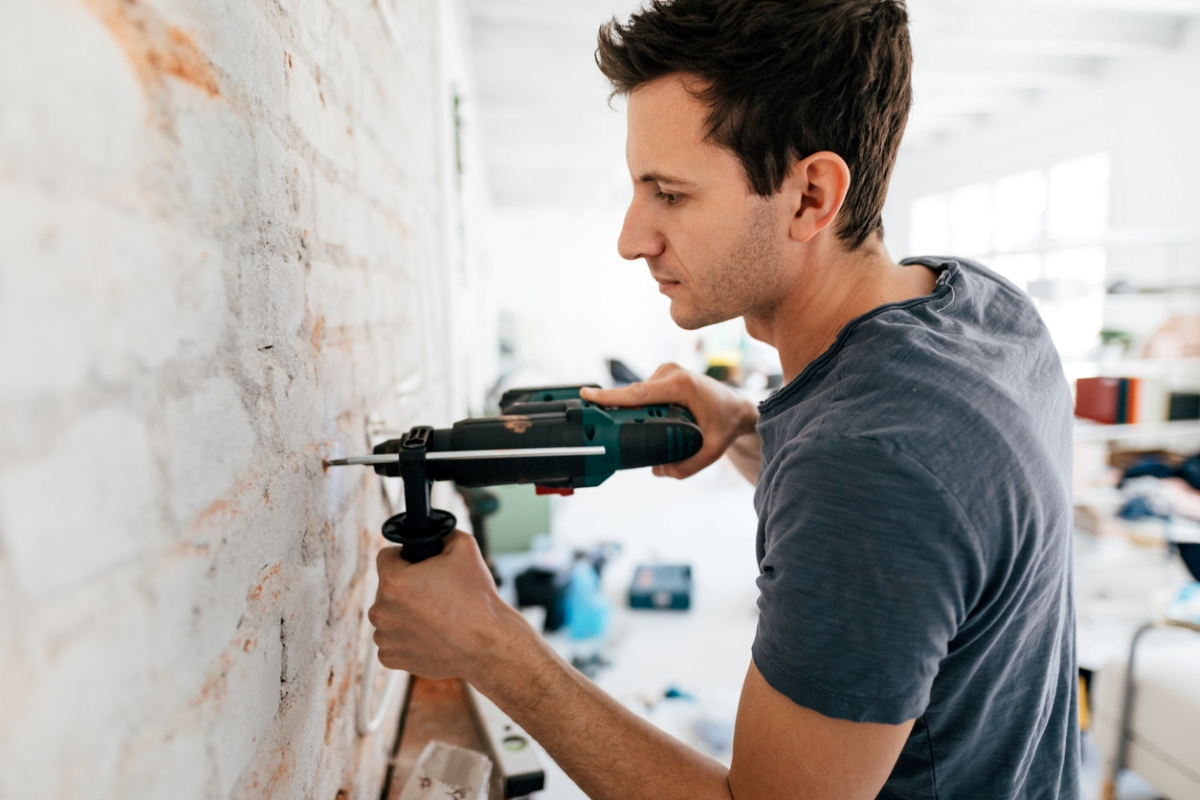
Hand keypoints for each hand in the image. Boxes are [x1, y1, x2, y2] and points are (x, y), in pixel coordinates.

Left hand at [368, 531, 526, 679]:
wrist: (487, 644)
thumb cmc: (476, 600)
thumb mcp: (465, 547)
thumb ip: (442, 532)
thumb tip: (435, 531)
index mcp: (393, 582)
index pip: (386, 557)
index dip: (405, 557)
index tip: (420, 566)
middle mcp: (382, 611)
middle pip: (387, 587)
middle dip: (406, 586)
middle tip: (435, 592)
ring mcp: (385, 637)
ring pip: (389, 613)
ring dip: (405, 612)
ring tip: (435, 614)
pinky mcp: (391, 658)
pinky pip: (393, 638)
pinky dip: (407, 636)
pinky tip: (430, 633)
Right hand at [580, 363, 758, 478]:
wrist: (736, 407)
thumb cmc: (725, 424)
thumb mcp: (712, 450)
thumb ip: (687, 465)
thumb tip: (658, 471)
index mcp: (680, 385)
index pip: (637, 392)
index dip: (610, 396)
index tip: (587, 396)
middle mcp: (670, 373)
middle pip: (634, 396)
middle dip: (625, 415)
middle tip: (624, 435)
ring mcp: (666, 371)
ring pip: (639, 396)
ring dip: (639, 413)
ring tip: (657, 429)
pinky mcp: (663, 374)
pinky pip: (644, 393)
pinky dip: (644, 408)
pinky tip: (653, 420)